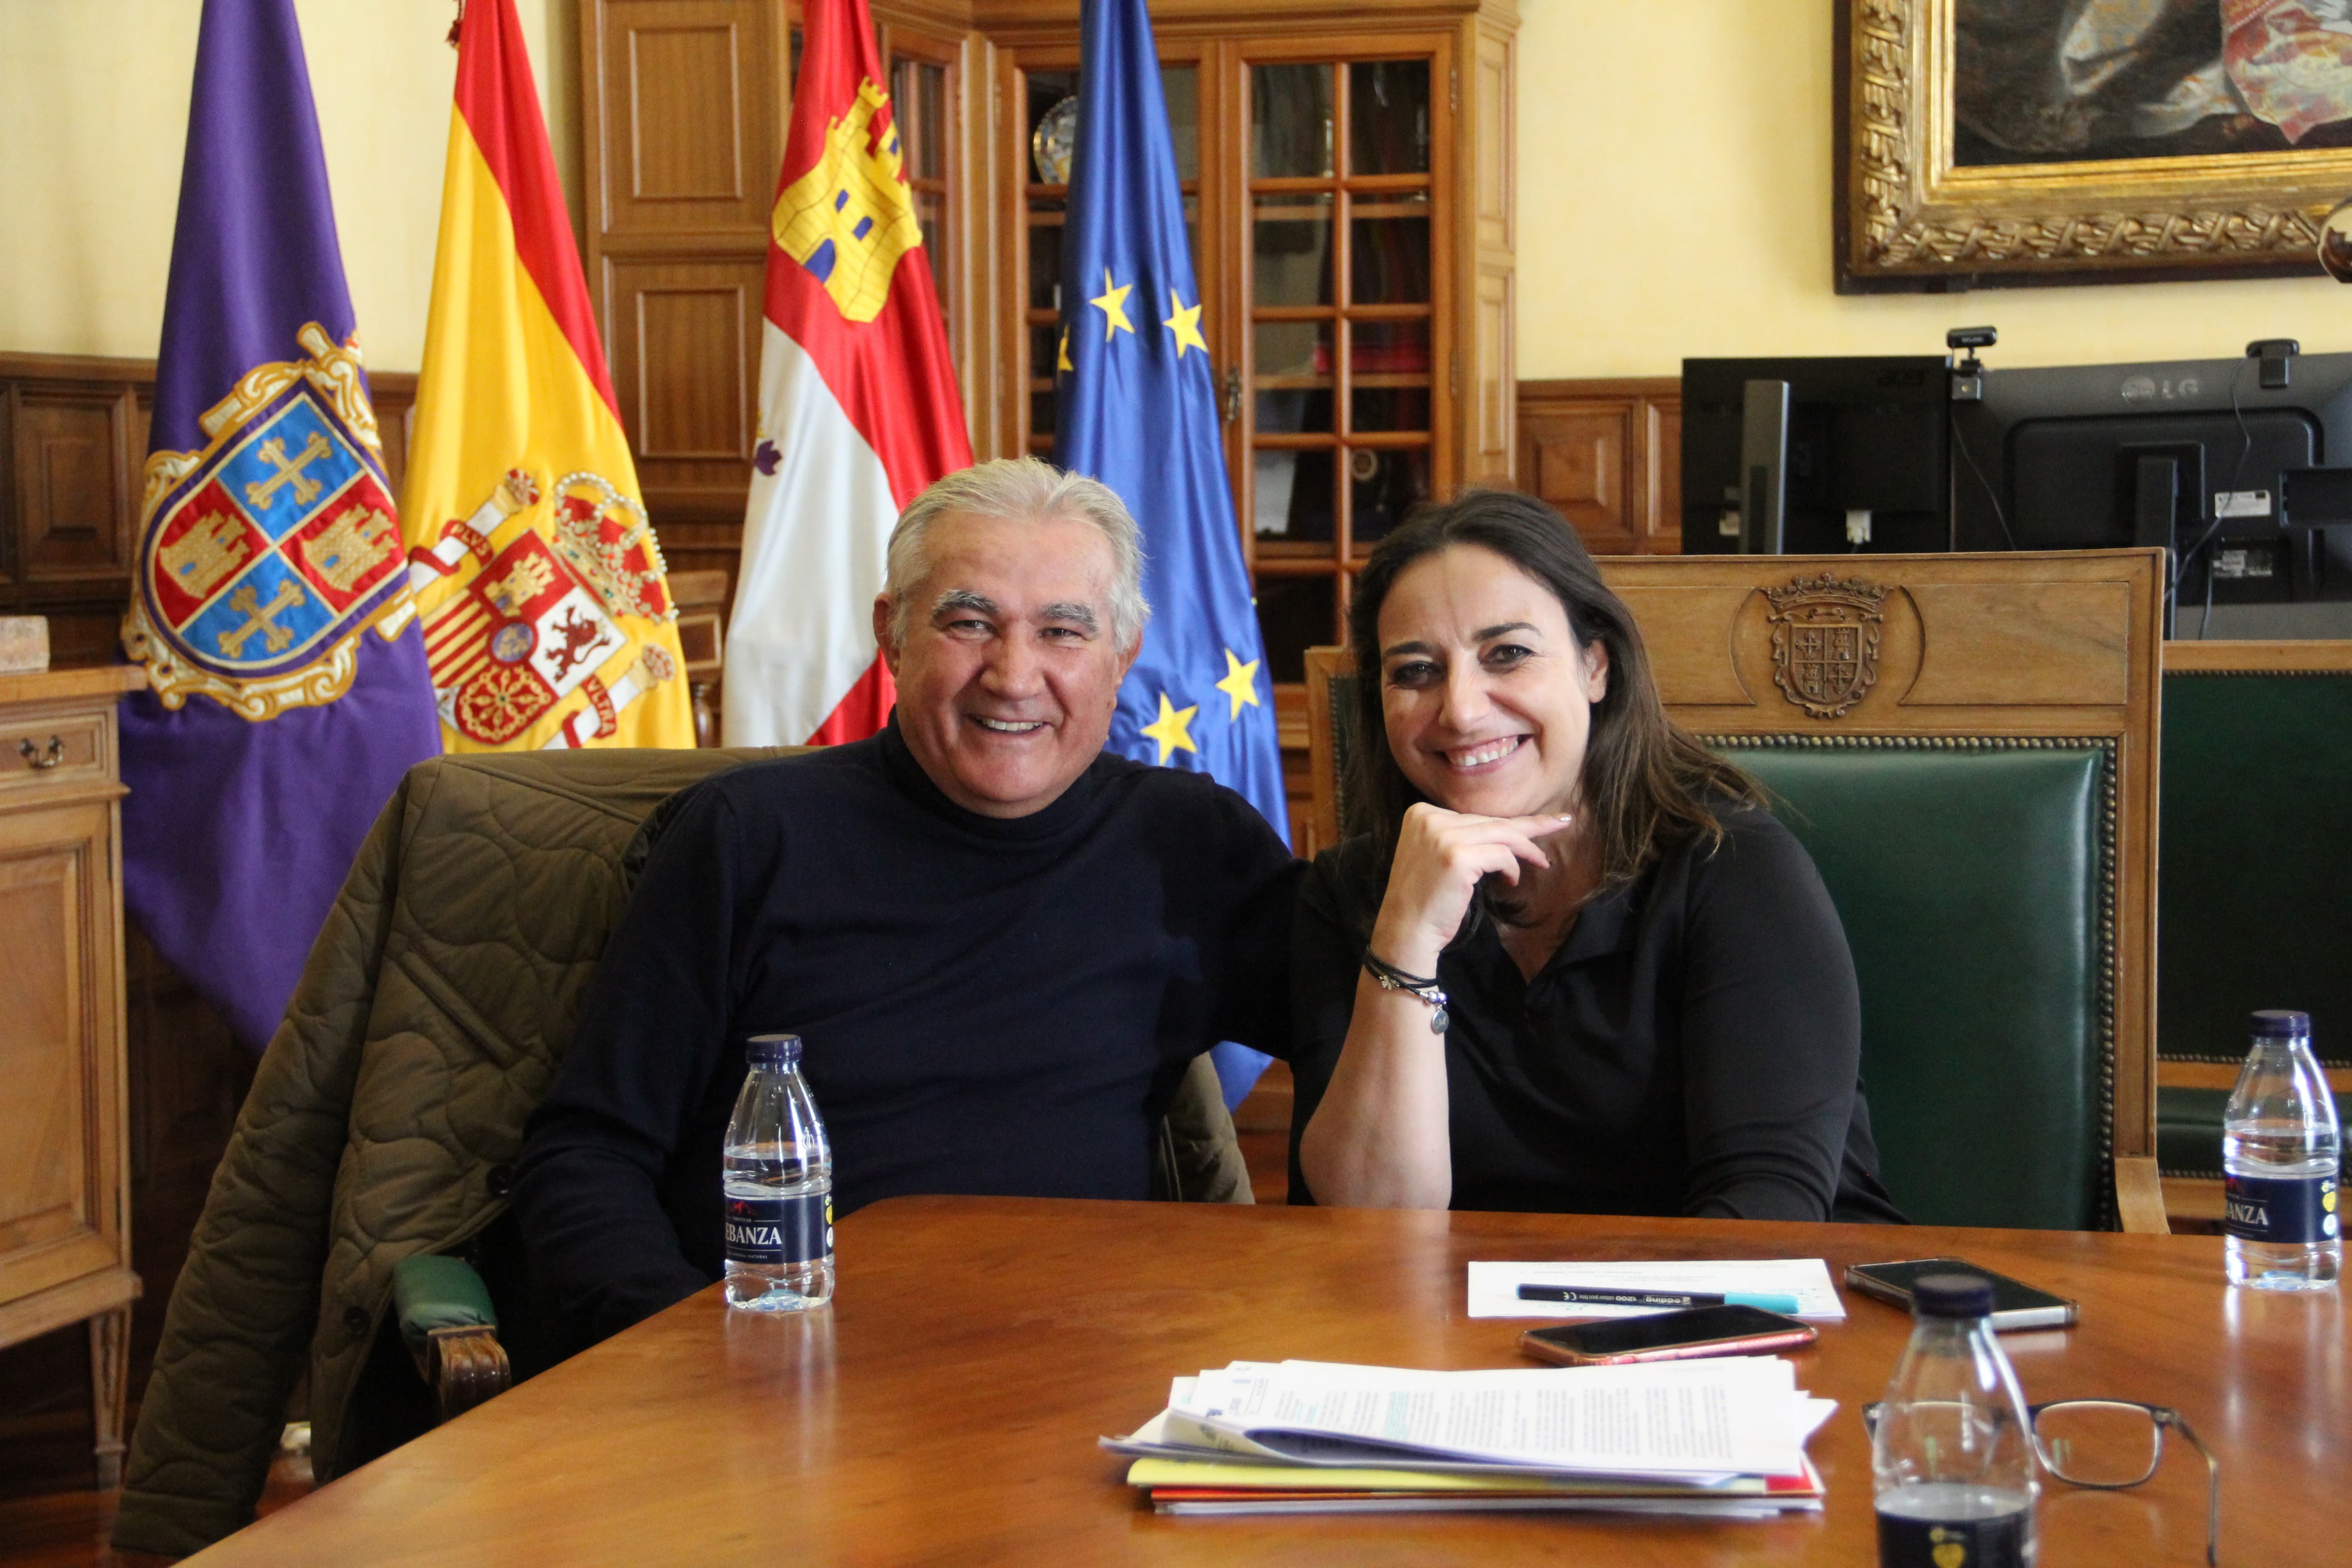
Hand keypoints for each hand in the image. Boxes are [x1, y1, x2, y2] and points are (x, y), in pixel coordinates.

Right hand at [1368, 802, 1575, 972]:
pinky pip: (1502, 855)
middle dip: (1528, 827)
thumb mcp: (1436, 856)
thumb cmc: (1424, 900)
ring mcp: (1442, 836)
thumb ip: (1459, 837)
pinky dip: (1513, 868)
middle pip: (1490, 821)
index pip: (1474, 816)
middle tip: (1560, 823)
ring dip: (1527, 850)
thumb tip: (1504, 830)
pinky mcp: (1457, 857)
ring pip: (1502, 834)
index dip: (1506, 824)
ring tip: (1542, 862)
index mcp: (1420, 813)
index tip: (1536, 824)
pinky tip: (1511, 881)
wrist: (1405, 930)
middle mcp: (1429, 818)